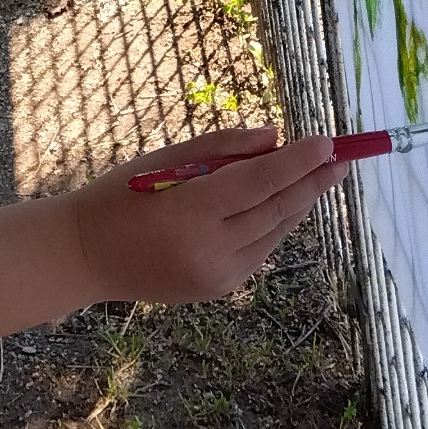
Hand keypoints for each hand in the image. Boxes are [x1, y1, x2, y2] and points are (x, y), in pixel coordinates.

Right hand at [72, 125, 345, 305]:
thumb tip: (276, 139)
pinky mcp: (219, 289)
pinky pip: (259, 252)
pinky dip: (275, 226)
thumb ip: (221, 149)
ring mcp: (217, 275)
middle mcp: (209, 250)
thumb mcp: (163, 160)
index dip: (297, 162)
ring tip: (322, 177)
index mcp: (189, 212)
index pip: (258, 183)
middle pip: (275, 210)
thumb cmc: (119, 197)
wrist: (86, 257)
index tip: (327, 142)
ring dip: (299, 204)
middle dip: (312, 182)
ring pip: (273, 233)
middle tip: (342, 159)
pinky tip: (286, 205)